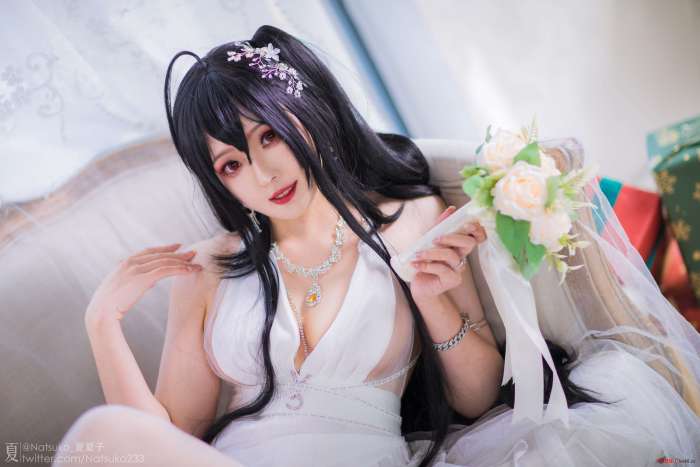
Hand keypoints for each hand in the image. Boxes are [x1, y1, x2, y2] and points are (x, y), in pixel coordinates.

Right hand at [85, 243, 201, 328]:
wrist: (101, 312)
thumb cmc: (110, 305)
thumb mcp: (122, 288)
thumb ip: (136, 281)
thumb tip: (150, 282)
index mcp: (125, 263)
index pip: (149, 251)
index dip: (165, 248)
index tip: (178, 246)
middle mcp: (131, 262)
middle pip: (160, 255)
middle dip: (178, 254)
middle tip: (193, 253)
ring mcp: (137, 269)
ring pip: (166, 262)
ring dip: (183, 262)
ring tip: (196, 264)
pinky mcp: (143, 278)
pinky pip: (166, 271)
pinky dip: (179, 270)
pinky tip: (189, 271)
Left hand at [409, 205, 487, 302]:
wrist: (420, 285)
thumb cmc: (426, 262)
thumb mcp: (429, 241)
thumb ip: (439, 226)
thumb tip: (451, 209)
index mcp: (459, 246)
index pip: (477, 236)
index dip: (477, 229)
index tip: (466, 224)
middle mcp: (461, 256)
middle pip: (469, 243)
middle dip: (453, 237)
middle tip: (436, 238)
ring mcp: (458, 269)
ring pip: (451, 256)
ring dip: (432, 252)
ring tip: (418, 254)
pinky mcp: (451, 280)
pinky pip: (442, 269)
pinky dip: (427, 265)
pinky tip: (416, 264)